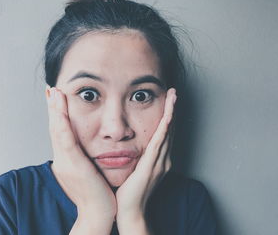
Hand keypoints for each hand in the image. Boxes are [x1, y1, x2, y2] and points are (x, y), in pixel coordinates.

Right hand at [46, 86, 115, 233]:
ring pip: (58, 131)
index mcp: (66, 158)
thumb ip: (82, 158)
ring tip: (55, 92)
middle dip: (53, 107)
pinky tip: (61, 111)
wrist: (97, 214)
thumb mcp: (86, 171)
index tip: (55, 97)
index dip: (56, 114)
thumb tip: (85, 147)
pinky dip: (62, 124)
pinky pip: (66, 141)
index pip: (59, 131)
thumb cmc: (96, 192)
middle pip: (55, 128)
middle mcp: (62, 158)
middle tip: (51, 88)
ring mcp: (66, 161)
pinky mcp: (74, 165)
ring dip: (56, 110)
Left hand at [115, 88, 176, 233]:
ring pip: (166, 133)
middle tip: (173, 92)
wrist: (130, 212)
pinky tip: (166, 118)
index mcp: (158, 159)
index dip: (167, 115)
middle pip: (169, 129)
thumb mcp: (135, 169)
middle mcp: (162, 159)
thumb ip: (138, 157)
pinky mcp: (150, 167)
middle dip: (172, 109)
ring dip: (170, 114)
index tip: (167, 100)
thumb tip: (132, 146)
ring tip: (173, 97)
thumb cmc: (129, 192)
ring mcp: (159, 163)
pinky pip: (158, 145)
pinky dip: (163, 130)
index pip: (164, 133)